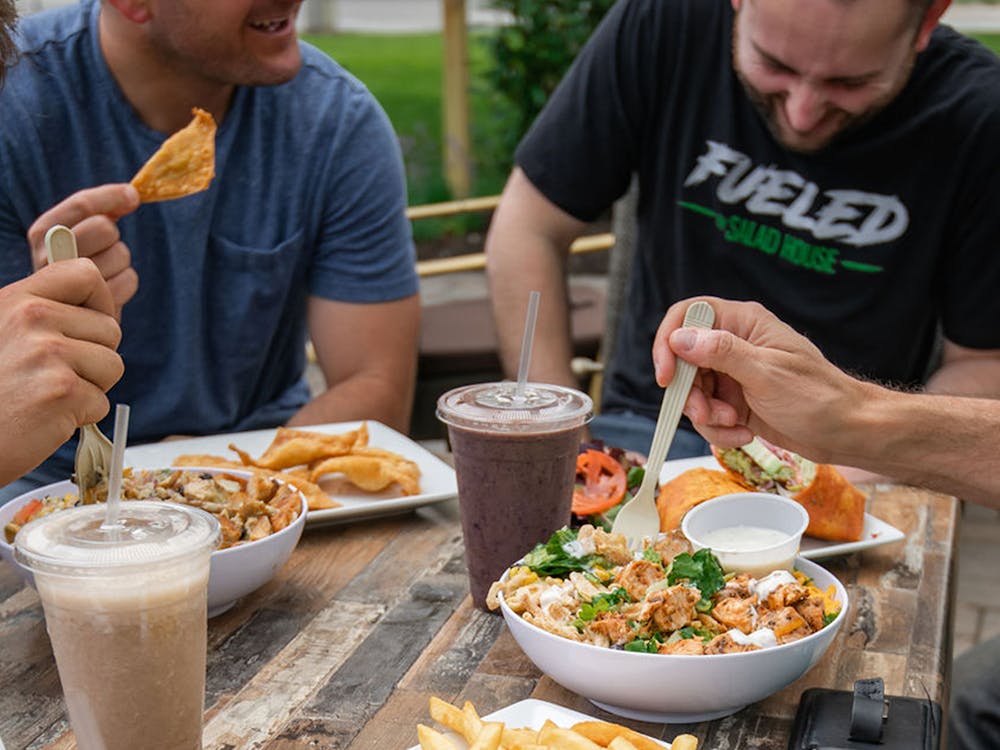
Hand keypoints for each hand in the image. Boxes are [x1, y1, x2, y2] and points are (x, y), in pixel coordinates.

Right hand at [0, 259, 123, 484]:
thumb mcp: (1, 330)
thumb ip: (41, 311)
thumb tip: (94, 303)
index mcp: (19, 298)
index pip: (87, 274)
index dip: (100, 301)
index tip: (89, 323)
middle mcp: (33, 319)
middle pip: (110, 328)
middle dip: (93, 357)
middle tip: (52, 375)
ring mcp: (49, 354)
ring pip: (113, 365)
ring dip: (89, 387)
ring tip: (46, 395)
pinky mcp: (63, 392)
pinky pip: (101, 401)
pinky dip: (80, 415)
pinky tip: (44, 416)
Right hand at [27, 184, 140, 312]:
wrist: (62, 329)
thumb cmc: (74, 281)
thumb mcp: (77, 245)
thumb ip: (95, 218)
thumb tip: (130, 194)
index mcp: (42, 236)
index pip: (79, 206)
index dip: (109, 197)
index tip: (133, 196)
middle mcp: (48, 257)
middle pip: (105, 228)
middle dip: (114, 239)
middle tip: (103, 256)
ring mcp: (69, 283)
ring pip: (121, 253)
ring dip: (120, 265)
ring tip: (101, 281)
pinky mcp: (91, 307)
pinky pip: (129, 279)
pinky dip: (126, 286)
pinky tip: (108, 297)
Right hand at [650, 296, 868, 463]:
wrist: (846, 432)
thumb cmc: (818, 397)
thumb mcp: (766, 373)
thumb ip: (721, 352)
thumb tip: (680, 338)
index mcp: (744, 323)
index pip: (688, 315)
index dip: (669, 342)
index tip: (666, 377)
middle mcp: (734, 344)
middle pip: (684, 361)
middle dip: (691, 394)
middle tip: (708, 414)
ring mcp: (734, 373)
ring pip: (692, 391)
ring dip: (707, 416)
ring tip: (735, 425)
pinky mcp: (735, 400)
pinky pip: (707, 413)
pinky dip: (719, 429)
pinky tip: (744, 433)